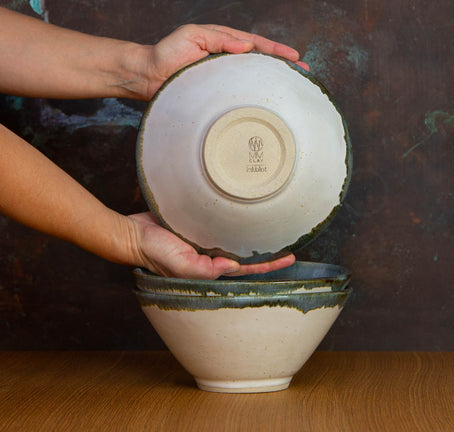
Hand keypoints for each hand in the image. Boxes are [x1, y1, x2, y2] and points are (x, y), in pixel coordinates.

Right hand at [126, 212, 294, 278]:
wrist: (135, 233)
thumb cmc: (155, 254)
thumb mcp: (180, 267)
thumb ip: (205, 270)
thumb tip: (233, 267)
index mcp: (210, 268)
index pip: (246, 268)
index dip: (268, 264)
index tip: (288, 258)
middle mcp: (212, 255)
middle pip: (245, 252)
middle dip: (267, 249)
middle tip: (290, 238)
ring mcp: (206, 239)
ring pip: (235, 237)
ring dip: (253, 233)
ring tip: (274, 224)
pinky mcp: (199, 223)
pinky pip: (221, 222)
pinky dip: (235, 219)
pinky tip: (246, 211)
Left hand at [142, 24, 309, 99]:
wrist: (149, 76)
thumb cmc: (168, 53)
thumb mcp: (192, 36)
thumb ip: (219, 39)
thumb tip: (246, 45)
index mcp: (225, 44)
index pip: (257, 45)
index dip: (277, 51)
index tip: (295, 58)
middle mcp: (228, 61)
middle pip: (261, 63)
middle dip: (283, 68)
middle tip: (304, 75)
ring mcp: (223, 79)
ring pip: (253, 80)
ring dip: (272, 84)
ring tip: (292, 89)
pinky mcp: (216, 96)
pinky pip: (238, 95)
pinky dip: (253, 98)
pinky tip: (265, 104)